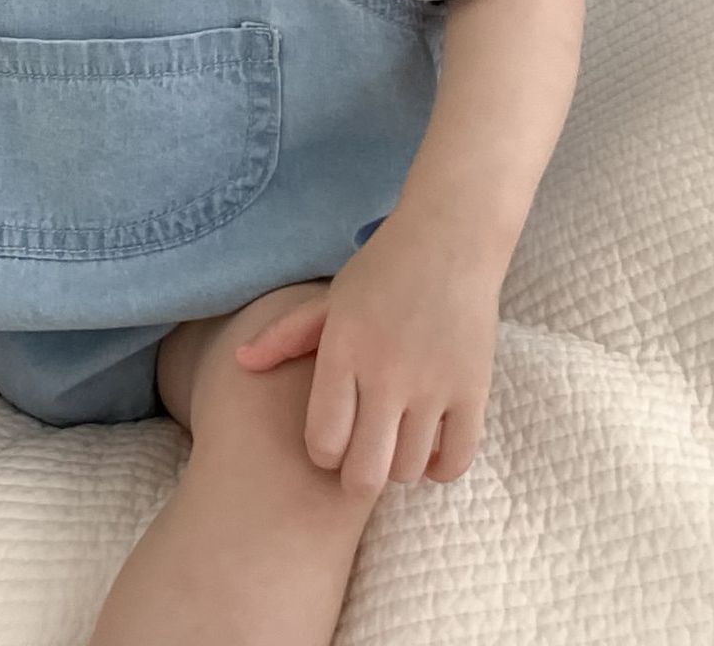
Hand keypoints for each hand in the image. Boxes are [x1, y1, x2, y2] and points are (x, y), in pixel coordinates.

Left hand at [232, 215, 502, 492]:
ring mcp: (434, 384)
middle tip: (362, 455)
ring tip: (396, 442)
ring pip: (408, 470)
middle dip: (356, 476)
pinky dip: (440, 467)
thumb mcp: (331, 298)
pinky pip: (456, 460)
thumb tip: (239, 362)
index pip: (323, 442)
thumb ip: (286, 335)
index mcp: (345, 350)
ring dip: (398, 465)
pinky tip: (430, 445)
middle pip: (364, 473)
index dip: (324, 452)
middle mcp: (388, 373)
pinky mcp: (474, 388)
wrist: (453, 237)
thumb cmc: (385, 268)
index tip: (332, 439)